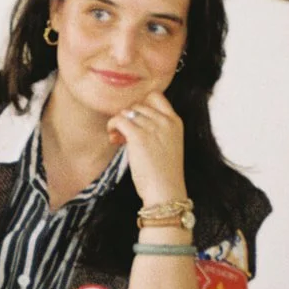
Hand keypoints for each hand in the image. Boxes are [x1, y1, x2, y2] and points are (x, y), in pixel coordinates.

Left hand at [106, 90, 185, 208]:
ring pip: (126, 112)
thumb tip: (130, 118)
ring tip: (118, 138)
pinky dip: (112, 126)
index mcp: (176, 121)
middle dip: (128, 117)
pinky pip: (119, 119)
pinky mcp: (138, 135)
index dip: (142, 105)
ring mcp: (152, 127)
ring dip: (119, 123)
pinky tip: (113, 138)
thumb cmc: (163, 173)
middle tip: (123, 133)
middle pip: (138, 104)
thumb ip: (156, 129)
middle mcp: (165, 120)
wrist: (165, 191)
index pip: (156, 96)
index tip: (136, 120)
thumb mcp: (168, 144)